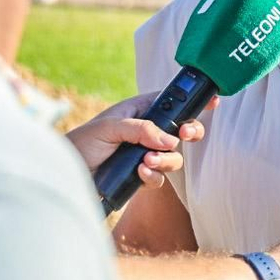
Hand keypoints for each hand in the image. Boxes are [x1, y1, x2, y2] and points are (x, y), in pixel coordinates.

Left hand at [66, 92, 217, 190]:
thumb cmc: (83, 142)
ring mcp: (146, 155)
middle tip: (185, 135)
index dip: (193, 102)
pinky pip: (160, 178)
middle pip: (182, 131)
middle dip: (189, 133)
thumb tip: (170, 140)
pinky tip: (140, 173)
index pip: (172, 102)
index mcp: (141, 111)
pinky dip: (153, 176)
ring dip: (166, 160)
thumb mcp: (110, 127)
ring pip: (174, 158)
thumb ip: (141, 129)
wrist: (67, 174)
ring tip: (146, 161)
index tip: (212, 102)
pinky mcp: (141, 176)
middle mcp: (147, 132)